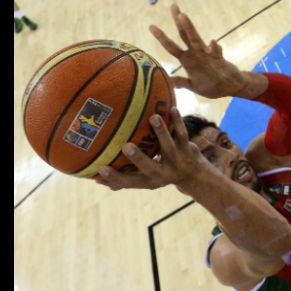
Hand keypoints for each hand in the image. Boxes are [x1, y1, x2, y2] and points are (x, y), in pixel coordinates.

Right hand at [94, 107, 214, 190]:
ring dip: (161, 132)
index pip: (130, 182)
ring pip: (168, 146)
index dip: (115, 178)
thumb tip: (95, 178)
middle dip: (138, 158)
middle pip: (149, 167)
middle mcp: (163, 173)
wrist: (195, 176)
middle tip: (126, 146)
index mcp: (149, 181)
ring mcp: (176, 161)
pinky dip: (178, 121)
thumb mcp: (145, 179)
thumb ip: (124, 176)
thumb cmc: (161, 173)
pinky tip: (173, 108)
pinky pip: (182, 134)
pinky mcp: (187, 149)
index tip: (100, 169)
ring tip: (154, 117)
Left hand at [150, 4, 247, 98]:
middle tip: (173, 6)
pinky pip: (216, 52)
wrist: (231, 87)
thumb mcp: (194, 86)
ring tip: (183, 16)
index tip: (151, 26)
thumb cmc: (212, 85)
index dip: (161, 37)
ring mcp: (207, 55)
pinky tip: (212, 44)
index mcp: (188, 60)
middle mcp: (196, 54)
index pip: (172, 46)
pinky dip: (214, 48)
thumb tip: (168, 81)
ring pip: (196, 39)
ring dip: (189, 28)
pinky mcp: (219, 60)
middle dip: (179, 21)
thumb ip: (182, 82)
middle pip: (184, 35)